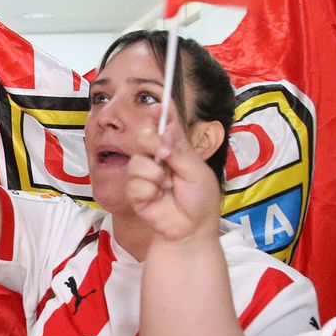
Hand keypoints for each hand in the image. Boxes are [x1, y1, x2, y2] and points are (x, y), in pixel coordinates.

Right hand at [125, 121, 223, 243]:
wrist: (192, 229)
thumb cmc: (200, 200)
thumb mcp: (196, 170)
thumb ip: (179, 149)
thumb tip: (166, 128)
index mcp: (174, 150)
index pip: (164, 127)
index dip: (160, 114)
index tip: (158, 106)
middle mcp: (157, 159)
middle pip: (143, 138)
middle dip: (152, 143)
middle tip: (165, 156)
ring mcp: (144, 175)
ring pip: (137, 161)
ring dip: (155, 175)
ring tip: (168, 187)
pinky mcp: (135, 192)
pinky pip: (134, 183)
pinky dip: (149, 191)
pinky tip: (158, 198)